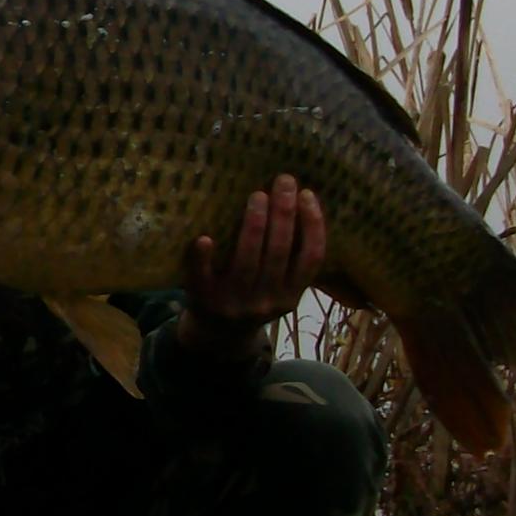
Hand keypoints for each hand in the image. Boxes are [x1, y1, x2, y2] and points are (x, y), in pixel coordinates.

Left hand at [178, 174, 324, 358]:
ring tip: (256, 195)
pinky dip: (203, 258)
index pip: (311, 258)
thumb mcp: (281, 289)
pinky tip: (204, 237)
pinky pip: (203, 277)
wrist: (217, 335)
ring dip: (253, 224)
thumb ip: (293, 260)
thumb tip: (305, 203)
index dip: (313, 225)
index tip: (307, 194)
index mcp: (291, 295)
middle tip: (283, 181)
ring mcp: (235, 303)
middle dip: (283, 213)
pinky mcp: (204, 300)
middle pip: (279, 252)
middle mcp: (267, 301)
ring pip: (248, 261)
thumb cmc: (253, 297)